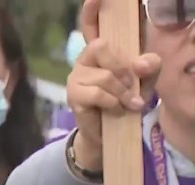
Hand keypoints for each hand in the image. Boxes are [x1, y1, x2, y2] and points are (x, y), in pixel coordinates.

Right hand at [68, 0, 161, 171]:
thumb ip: (150, 67)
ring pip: (105, 75)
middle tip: (130, 84)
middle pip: (101, 46)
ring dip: (123, 93)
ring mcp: (77, 74)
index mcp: (104, 49)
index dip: (92, 10)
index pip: (93, 23)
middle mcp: (87, 57)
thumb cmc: (126, 101)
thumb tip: (141, 63)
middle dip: (122, 67)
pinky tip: (118, 109)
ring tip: (128, 104)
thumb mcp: (146, 81)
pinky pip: (97, 92)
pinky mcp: (73, 93)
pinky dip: (113, 102)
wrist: (109, 133)